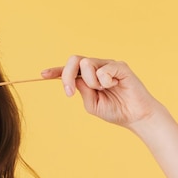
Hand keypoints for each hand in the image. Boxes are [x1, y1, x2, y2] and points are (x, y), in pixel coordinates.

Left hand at [41, 56, 165, 127]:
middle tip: (69, 93)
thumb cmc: (115, 111)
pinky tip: (115, 85)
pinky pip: (103, 70)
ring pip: (87, 64)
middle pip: (75, 60)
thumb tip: (74, 78)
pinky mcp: (120, 66)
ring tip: (104, 90)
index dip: (56, 71)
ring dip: (91, 82)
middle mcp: (97, 68)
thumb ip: (82, 90)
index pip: (70, 70)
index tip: (42, 74)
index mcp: (88, 77)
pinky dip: (105, 81)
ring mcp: (108, 65)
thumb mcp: (92, 104)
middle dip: (67, 75)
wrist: (135, 117)